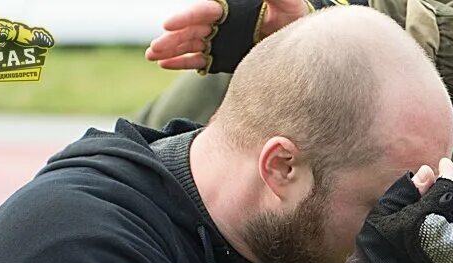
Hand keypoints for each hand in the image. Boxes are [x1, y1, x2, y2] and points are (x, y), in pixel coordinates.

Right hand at [145, 0, 311, 71]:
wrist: (300, 38)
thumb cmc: (293, 13)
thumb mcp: (285, 2)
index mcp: (230, 8)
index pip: (203, 11)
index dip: (185, 17)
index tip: (168, 24)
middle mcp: (221, 24)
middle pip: (190, 30)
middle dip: (172, 38)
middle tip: (154, 48)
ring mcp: (220, 41)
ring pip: (190, 45)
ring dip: (170, 51)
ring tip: (152, 57)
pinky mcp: (222, 57)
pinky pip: (198, 60)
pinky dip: (182, 62)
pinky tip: (165, 65)